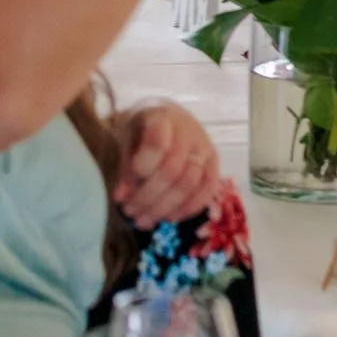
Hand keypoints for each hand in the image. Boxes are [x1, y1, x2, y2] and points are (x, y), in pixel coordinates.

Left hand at [116, 102, 225, 225]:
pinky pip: (208, 189)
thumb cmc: (142, 128)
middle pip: (173, 170)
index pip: (158, 144)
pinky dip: (189, 208)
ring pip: (190, 183)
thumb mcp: (126, 138)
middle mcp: (189, 131)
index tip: (123, 189)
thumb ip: (125, 166)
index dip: (142, 169)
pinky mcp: (214, 162)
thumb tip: (122, 198)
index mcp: (162, 118)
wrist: (167, 116)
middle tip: (130, 213)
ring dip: (165, 208)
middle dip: (149, 197)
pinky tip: (170, 218)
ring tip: (144, 220)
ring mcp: (205, 146)